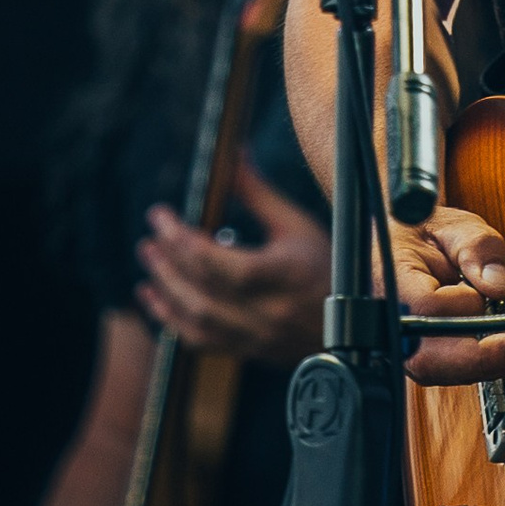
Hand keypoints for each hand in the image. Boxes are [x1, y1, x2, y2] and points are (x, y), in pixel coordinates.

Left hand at [136, 164, 330, 366]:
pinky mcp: (249, 350)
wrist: (354, 323)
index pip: (219, 263)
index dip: (182, 240)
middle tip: (151, 238)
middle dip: (169, 262)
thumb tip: (233, 155)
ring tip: (150, 262)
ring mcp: (257, 336)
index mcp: (282, 275)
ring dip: (166, 291)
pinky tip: (155, 300)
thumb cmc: (328, 268)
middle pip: (203, 290)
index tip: (162, 217)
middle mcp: (268, 311)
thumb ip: (258, 193)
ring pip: (197, 320)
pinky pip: (201, 342)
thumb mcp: (296, 225)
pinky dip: (172, 321)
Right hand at [394, 205, 504, 386]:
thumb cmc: (420, 233)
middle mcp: (397, 326)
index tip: (484, 293)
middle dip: (491, 355)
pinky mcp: (437, 357)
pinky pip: (469, 368)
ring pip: (456, 371)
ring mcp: (414, 348)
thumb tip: (497, 285)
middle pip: (436, 359)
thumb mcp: (451, 224)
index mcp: (393, 283)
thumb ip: (475, 246)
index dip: (459, 304)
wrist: (404, 247)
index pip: (426, 309)